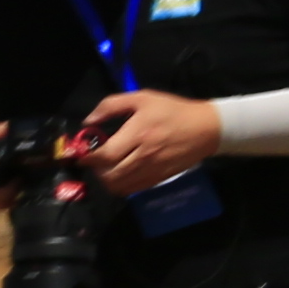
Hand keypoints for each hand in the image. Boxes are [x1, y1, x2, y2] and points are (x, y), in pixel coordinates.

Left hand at [83, 89, 223, 193]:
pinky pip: (134, 189)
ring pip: (120, 186)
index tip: (81, 154)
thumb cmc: (173, 110)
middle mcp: (144, 156)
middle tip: (95, 160)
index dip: (88, 158)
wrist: (207, 128)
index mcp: (138, 134)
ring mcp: (153, 170)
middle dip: (96, 170)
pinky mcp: (160, 178)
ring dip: (107, 179)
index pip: (105, 155)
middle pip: (109, 175)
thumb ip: (111, 105)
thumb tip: (88, 121)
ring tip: (107, 168)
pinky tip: (121, 174)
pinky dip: (122, 185)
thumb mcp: (142, 98)